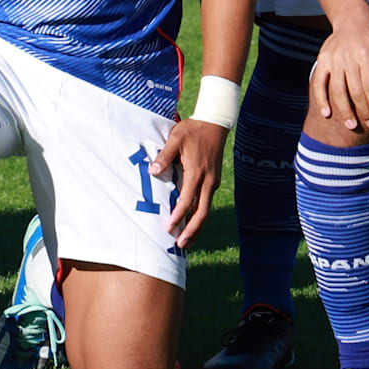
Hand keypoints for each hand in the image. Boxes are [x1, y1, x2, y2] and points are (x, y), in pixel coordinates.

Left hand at [150, 118, 227, 247]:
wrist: (215, 124)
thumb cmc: (192, 130)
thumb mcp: (176, 139)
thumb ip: (165, 156)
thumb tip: (153, 171)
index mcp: (197, 172)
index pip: (187, 200)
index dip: (178, 215)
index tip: (169, 227)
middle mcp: (208, 181)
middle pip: (201, 212)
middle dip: (191, 230)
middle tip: (181, 244)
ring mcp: (212, 182)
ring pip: (205, 210)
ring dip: (196, 226)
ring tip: (186, 240)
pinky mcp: (213, 181)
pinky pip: (206, 202)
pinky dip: (199, 215)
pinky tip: (191, 222)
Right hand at [311, 21, 368, 133]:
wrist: (351, 21)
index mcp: (365, 54)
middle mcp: (347, 56)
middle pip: (354, 90)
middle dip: (362, 111)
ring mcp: (332, 59)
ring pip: (336, 90)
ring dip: (344, 110)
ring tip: (351, 125)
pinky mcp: (322, 61)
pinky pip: (318, 83)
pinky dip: (321, 99)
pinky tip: (327, 113)